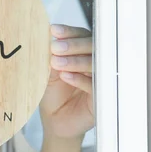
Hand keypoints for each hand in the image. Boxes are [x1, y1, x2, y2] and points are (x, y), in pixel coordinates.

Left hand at [39, 24, 93, 139]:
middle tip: (55, 47)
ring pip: (95, 65)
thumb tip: (48, 37)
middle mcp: (96, 63)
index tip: (54, 30)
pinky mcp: (102, 97)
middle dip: (73, 45)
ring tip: (56, 62)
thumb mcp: (49, 71)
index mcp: (83, 52)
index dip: (69, 32)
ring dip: (75, 61)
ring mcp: (101, 79)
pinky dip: (79, 79)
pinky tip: (65, 76)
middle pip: (92, 47)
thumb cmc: (53, 93)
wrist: (55, 120)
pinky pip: (95, 85)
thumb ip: (51, 55)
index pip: (81, 36)